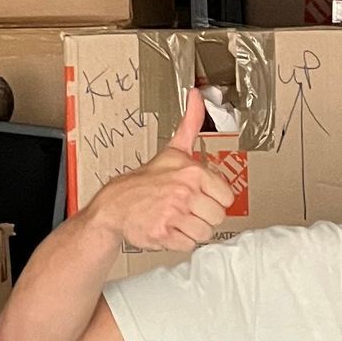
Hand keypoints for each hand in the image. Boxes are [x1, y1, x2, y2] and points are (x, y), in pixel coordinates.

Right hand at [85, 90, 235, 254]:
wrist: (114, 205)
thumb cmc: (146, 180)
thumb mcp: (173, 150)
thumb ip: (191, 123)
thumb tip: (197, 94)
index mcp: (192, 172)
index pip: (227, 197)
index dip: (214, 199)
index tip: (198, 195)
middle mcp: (184, 192)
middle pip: (218, 217)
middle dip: (203, 216)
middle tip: (185, 209)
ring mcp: (173, 214)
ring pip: (204, 233)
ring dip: (191, 230)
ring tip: (176, 218)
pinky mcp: (163, 234)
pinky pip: (188, 245)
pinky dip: (179, 241)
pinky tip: (168, 228)